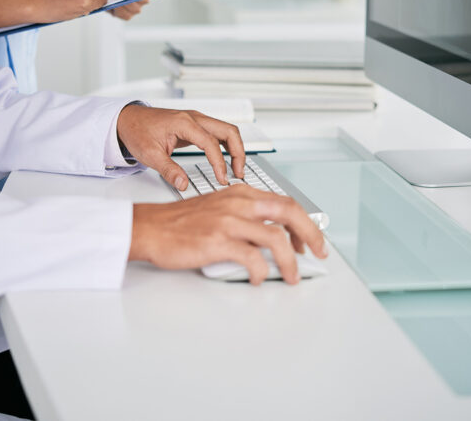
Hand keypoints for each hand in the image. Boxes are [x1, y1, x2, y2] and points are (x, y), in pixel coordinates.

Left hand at [117, 105, 244, 189]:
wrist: (128, 119)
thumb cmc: (137, 131)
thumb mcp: (149, 154)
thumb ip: (168, 170)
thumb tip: (183, 184)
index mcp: (184, 123)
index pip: (211, 142)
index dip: (219, 163)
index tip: (222, 178)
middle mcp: (194, 118)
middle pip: (228, 131)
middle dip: (238, 152)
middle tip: (239, 173)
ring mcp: (196, 120)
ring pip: (226, 130)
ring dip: (235, 148)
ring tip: (236, 169)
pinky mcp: (195, 125)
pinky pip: (218, 133)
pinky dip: (226, 146)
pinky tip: (226, 160)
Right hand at [130, 185, 327, 284]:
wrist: (151, 227)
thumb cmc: (181, 221)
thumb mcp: (219, 207)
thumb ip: (245, 216)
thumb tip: (272, 236)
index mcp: (241, 194)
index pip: (285, 203)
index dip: (304, 223)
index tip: (310, 240)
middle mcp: (239, 203)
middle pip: (289, 213)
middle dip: (311, 235)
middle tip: (319, 253)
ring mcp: (229, 221)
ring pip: (276, 238)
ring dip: (290, 261)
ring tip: (291, 275)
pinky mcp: (218, 241)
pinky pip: (253, 259)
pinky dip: (262, 272)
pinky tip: (259, 277)